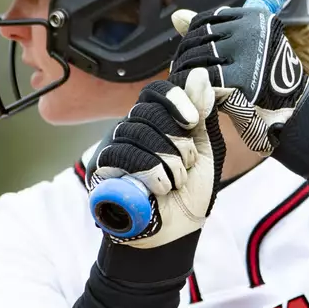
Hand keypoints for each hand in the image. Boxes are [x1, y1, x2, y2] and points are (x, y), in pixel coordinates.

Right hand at [87, 72, 225, 246]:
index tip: (192, 120)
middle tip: (186, 166)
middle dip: (176, 141)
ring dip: (166, 161)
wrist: (175, 234)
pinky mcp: (103, 169)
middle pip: (147, 111)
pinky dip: (149, 173)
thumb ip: (201, 115)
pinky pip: (120, 154)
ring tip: (176, 182)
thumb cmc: (190, 193)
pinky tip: (160, 189)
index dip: (174, 99)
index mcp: (159, 122)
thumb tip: (202, 74)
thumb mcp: (205, 151)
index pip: (156, 91)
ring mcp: (116, 148)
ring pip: (135, 132)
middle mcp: (134, 130)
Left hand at [170, 6, 308, 152]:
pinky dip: (191, 85)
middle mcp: (252, 29)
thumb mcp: (242, 47)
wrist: (295, 110)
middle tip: (180, 70)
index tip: (188, 53)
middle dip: (185, 56)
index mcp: (255, 16)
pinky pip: (202, 77)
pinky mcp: (240, 78)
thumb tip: (177, 16)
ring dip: (185, 70)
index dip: (191, 38)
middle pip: (199, 37)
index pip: (206, 20)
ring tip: (184, 82)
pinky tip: (191, 93)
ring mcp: (247, 52)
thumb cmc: (266, 80)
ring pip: (198, 56)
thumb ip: (210, 30)